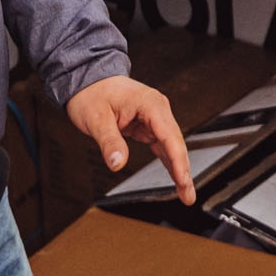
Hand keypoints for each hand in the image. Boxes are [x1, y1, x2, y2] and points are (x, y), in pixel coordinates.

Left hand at [66, 75, 194, 204]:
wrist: (87, 80)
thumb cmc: (92, 93)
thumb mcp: (97, 119)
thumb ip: (109, 142)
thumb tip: (117, 163)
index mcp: (151, 104)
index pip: (170, 137)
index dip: (178, 161)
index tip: (183, 180)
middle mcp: (157, 110)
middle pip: (176, 143)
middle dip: (184, 170)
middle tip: (188, 196)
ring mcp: (154, 117)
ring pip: (171, 146)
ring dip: (178, 168)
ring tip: (185, 192)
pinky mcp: (147, 124)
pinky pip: (161, 145)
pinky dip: (168, 161)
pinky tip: (174, 175)